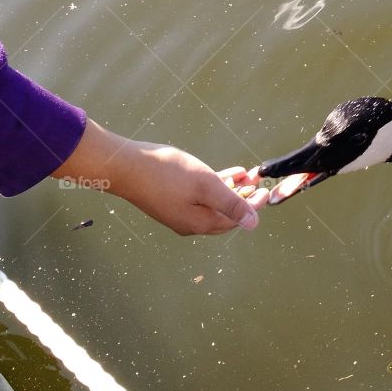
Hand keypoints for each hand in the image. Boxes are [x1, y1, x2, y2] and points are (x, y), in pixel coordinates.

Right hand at [52, 120, 267, 235]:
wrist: (125, 166)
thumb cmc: (167, 174)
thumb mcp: (205, 185)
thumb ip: (231, 204)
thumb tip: (254, 224)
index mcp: (200, 224)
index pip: (236, 220)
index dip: (253, 205)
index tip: (266, 191)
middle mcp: (190, 223)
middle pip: (225, 214)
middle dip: (244, 198)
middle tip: (258, 181)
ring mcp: (178, 213)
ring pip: (213, 203)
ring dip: (231, 189)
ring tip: (247, 173)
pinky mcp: (170, 200)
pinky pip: (200, 197)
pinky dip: (214, 185)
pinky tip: (224, 172)